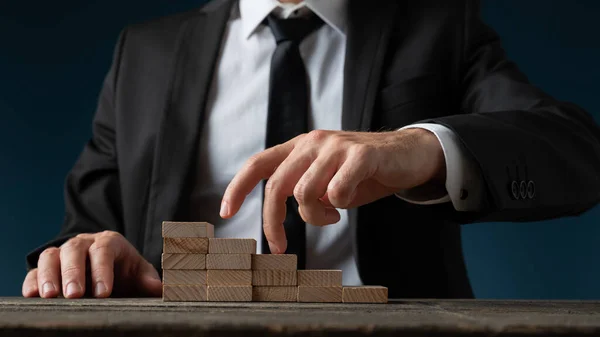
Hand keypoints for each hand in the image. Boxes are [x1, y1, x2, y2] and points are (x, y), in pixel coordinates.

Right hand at [22, 231, 161, 298]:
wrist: (109, 271)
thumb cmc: (125, 272)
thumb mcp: (139, 273)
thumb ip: (148, 279)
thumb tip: (159, 288)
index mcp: (109, 242)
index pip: (104, 250)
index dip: (102, 270)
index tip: (103, 293)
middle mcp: (83, 243)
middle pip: (74, 250)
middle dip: (73, 272)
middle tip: (74, 295)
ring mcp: (62, 254)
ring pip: (50, 257)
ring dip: (48, 276)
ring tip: (50, 296)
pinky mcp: (46, 268)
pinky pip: (34, 271)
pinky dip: (32, 282)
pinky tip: (32, 296)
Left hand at [220, 128, 445, 252]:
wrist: (407, 156)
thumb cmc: (362, 174)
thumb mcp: (325, 181)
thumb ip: (302, 191)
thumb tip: (287, 213)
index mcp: (300, 147)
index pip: (259, 164)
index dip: (238, 188)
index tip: (225, 213)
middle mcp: (313, 142)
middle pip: (277, 186)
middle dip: (273, 222)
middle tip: (280, 246)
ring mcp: (336, 146)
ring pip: (305, 193)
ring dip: (315, 216)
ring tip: (332, 216)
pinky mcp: (361, 155)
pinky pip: (336, 191)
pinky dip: (339, 205)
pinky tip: (349, 201)